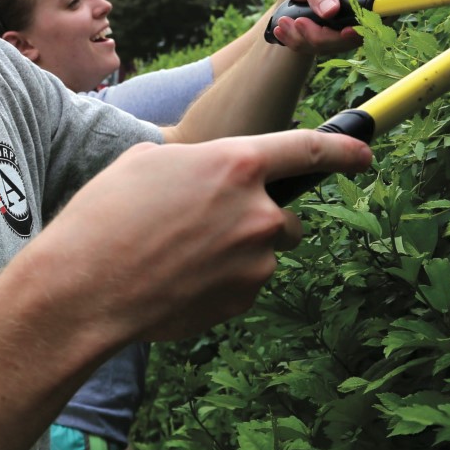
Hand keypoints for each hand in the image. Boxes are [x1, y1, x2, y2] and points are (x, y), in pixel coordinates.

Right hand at [28, 129, 373, 343]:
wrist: (84, 290)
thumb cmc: (104, 218)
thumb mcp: (147, 163)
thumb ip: (197, 163)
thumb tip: (210, 176)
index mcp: (235, 163)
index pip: (309, 150)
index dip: (343, 150)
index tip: (364, 154)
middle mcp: (258, 211)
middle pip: (285, 214)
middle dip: (259, 219)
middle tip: (208, 226)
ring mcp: (255, 261)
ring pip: (262, 252)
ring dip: (236, 252)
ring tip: (178, 256)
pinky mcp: (243, 299)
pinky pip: (244, 284)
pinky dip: (220, 282)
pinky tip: (176, 281)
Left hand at [269, 0, 384, 50]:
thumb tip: (331, 11)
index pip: (382, 9)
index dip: (369, 25)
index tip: (345, 31)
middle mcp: (365, 7)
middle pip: (356, 35)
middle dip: (322, 36)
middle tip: (297, 22)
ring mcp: (353, 23)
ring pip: (336, 45)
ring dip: (306, 40)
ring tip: (283, 24)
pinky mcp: (338, 35)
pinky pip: (323, 48)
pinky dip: (300, 43)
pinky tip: (283, 32)